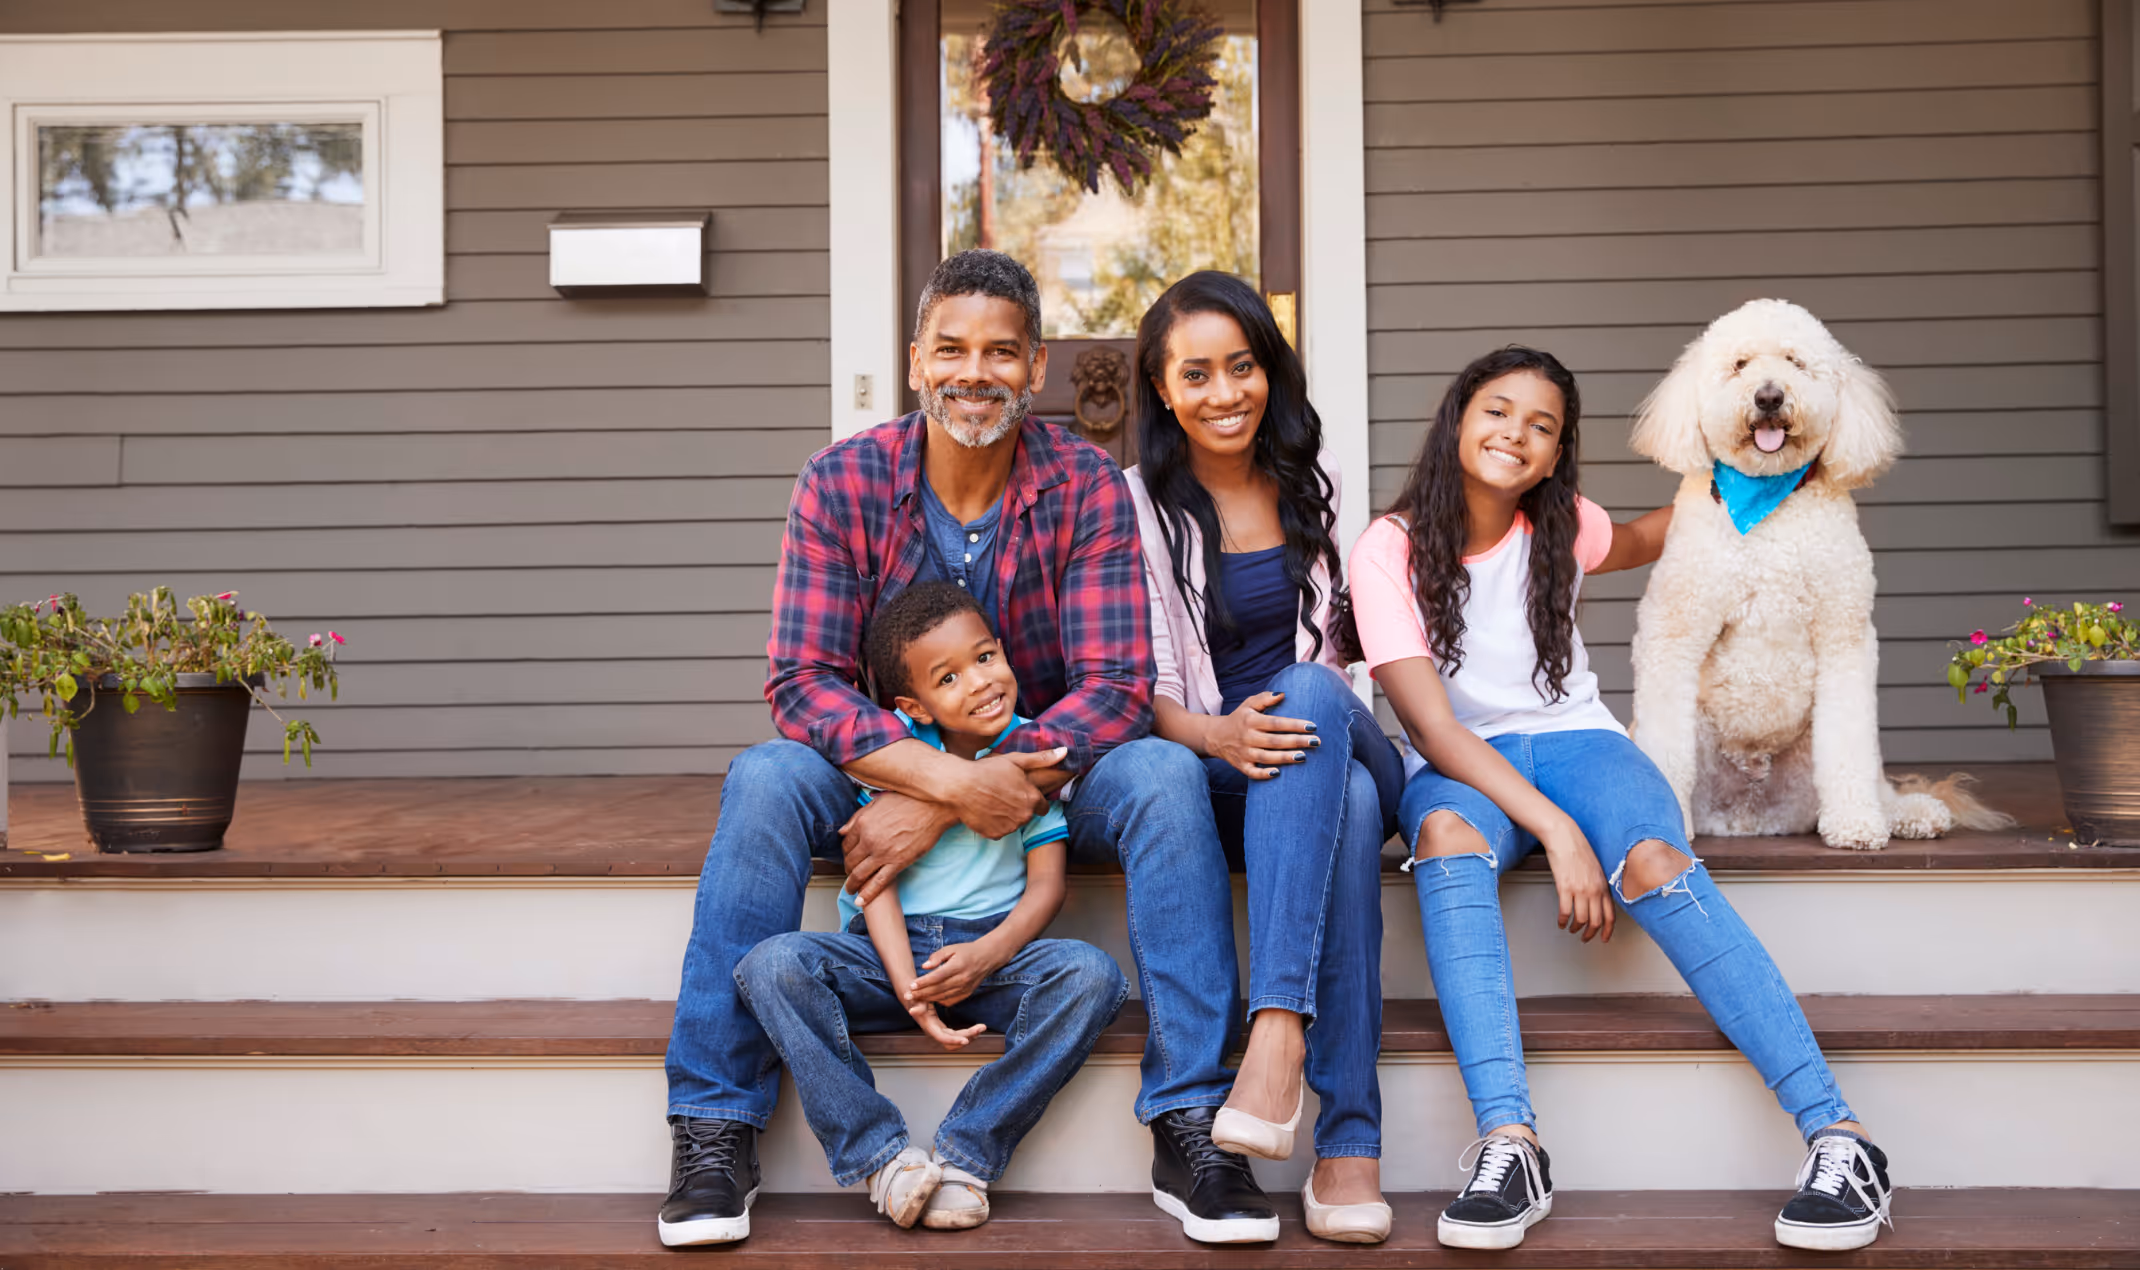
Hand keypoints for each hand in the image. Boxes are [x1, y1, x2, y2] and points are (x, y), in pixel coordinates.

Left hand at [839, 792, 954, 906]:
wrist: (934, 807)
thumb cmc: (909, 800)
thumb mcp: (878, 802)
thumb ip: (858, 816)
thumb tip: (843, 831)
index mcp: (863, 823)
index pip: (846, 844)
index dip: (845, 853)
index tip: (849, 857)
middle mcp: (869, 839)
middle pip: (850, 861)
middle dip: (848, 870)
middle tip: (850, 874)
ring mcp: (883, 853)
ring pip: (860, 874)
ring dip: (852, 884)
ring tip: (851, 890)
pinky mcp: (898, 863)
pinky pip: (879, 883)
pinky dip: (868, 894)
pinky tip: (861, 901)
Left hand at [906, 939, 1009, 1008]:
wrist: (987, 958)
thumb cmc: (967, 951)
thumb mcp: (951, 948)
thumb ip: (937, 956)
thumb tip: (924, 966)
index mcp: (957, 966)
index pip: (937, 976)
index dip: (923, 982)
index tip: (911, 985)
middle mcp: (962, 979)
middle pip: (938, 989)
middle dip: (921, 994)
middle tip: (908, 996)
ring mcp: (965, 988)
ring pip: (943, 997)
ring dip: (927, 999)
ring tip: (915, 999)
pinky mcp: (966, 994)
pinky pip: (950, 1001)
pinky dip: (939, 1001)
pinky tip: (930, 999)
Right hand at [909, 999, 985, 1050]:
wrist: (913, 997)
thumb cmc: (914, 997)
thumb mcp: (915, 999)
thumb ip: (915, 1005)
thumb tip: (913, 1011)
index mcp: (929, 1026)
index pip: (943, 1038)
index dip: (954, 1040)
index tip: (966, 1040)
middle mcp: (935, 1031)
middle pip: (953, 1041)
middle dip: (968, 1036)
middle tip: (982, 1027)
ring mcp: (940, 1031)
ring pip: (956, 1041)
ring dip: (970, 1037)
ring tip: (981, 1028)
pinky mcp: (944, 1028)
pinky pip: (957, 1036)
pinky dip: (967, 1034)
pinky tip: (976, 1028)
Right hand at [939, 748, 1064, 838]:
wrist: (960, 787)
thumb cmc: (987, 771)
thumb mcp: (1015, 761)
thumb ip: (1041, 759)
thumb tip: (1065, 752)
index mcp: (1032, 798)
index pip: (1043, 806)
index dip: (1033, 799)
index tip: (1021, 794)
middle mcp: (1024, 816)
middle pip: (1027, 815)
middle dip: (1019, 807)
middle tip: (1003, 795)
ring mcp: (1010, 827)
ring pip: (1013, 823)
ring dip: (1007, 816)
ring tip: (992, 801)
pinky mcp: (995, 835)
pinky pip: (999, 831)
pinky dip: (994, 824)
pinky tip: (985, 811)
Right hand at [1204, 691, 1317, 779]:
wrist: (1216, 736)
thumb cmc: (1239, 718)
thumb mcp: (1248, 704)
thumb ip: (1265, 698)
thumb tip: (1283, 694)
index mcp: (1251, 720)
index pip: (1276, 723)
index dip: (1294, 725)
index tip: (1312, 726)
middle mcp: (1247, 737)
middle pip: (1275, 741)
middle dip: (1296, 741)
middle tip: (1316, 742)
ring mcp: (1244, 753)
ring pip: (1266, 757)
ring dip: (1285, 758)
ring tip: (1303, 757)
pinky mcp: (1241, 766)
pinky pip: (1252, 772)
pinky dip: (1263, 774)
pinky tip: (1278, 773)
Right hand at [1538, 818, 1614, 943]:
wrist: (1565, 837)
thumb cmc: (1578, 850)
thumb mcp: (1596, 869)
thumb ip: (1598, 886)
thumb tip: (1596, 901)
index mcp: (1604, 886)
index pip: (1610, 915)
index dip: (1608, 931)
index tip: (1604, 938)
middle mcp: (1594, 890)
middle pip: (1596, 921)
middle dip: (1590, 934)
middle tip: (1585, 938)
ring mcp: (1580, 889)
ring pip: (1580, 919)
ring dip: (1574, 928)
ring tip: (1570, 929)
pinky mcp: (1564, 887)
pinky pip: (1565, 911)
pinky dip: (1562, 920)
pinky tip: (1560, 921)